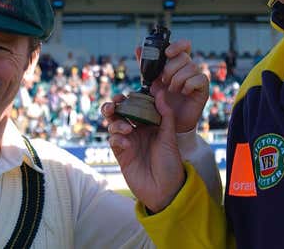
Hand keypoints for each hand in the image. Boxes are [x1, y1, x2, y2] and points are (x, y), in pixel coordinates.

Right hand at [104, 39, 209, 211]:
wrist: (165, 190)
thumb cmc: (170, 163)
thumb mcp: (170, 136)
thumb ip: (165, 114)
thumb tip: (159, 92)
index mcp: (150, 123)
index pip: (137, 105)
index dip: (130, 98)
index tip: (129, 93)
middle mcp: (138, 130)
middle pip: (120, 112)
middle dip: (114, 106)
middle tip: (115, 104)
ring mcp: (128, 141)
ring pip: (114, 124)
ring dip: (116, 122)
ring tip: (126, 129)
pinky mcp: (121, 154)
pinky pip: (113, 141)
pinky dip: (117, 139)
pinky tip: (126, 143)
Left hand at [149, 39, 209, 133]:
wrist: (170, 121)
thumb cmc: (162, 100)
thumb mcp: (151, 81)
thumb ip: (146, 65)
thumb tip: (138, 49)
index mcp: (178, 63)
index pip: (184, 45)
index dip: (177, 45)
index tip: (167, 53)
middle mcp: (189, 68)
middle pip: (184, 57)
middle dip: (171, 69)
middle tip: (164, 81)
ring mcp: (197, 77)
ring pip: (192, 67)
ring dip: (178, 79)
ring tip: (172, 90)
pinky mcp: (203, 88)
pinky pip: (199, 79)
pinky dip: (188, 85)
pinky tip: (183, 93)